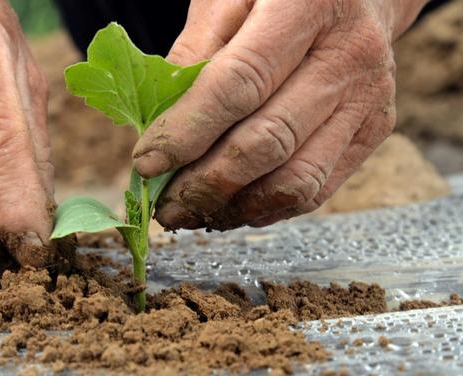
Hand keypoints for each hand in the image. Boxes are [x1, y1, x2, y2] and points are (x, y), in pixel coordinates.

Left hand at [133, 0, 428, 229]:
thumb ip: (194, 55)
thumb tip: (160, 130)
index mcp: (307, 4)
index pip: (238, 85)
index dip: (187, 131)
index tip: (146, 164)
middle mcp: (349, 55)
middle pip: (267, 143)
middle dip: (205, 184)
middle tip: (165, 206)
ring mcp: (367, 99)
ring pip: (295, 181)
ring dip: (234, 208)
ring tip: (192, 212)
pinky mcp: (373, 131)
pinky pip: (315, 190)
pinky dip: (265, 209)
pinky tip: (230, 207)